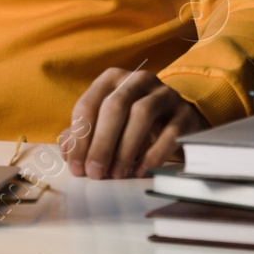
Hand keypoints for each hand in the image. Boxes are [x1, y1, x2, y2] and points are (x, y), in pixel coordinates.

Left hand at [63, 68, 208, 179]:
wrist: (178, 122)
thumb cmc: (133, 125)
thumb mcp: (107, 126)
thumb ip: (84, 135)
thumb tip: (68, 151)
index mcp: (112, 79)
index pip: (88, 104)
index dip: (80, 138)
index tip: (77, 167)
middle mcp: (138, 80)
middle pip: (114, 106)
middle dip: (101, 143)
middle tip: (94, 173)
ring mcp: (164, 93)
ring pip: (142, 114)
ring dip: (125, 148)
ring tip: (117, 174)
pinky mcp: (185, 112)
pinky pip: (170, 131)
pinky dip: (153, 154)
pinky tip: (141, 171)